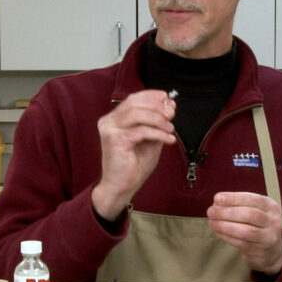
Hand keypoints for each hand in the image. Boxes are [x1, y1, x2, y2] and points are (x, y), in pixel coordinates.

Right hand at [92, 90, 176, 220]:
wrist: (123, 186)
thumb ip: (157, 122)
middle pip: (135, 103)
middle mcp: (109, 121)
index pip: (133, 98)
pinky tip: (168, 139)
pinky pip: (141, 131)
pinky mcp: (115, 140)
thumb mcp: (150, 138)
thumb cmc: (134, 164)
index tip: (168, 100)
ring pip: (137, 114)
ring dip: (158, 119)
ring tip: (170, 129)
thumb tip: (169, 104)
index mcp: (115, 118)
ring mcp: (110, 129)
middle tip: (172, 114)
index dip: (152, 96)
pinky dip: (158, 133)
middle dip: (157, 107)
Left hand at [207, 191, 281, 275]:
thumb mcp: (255, 210)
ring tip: (212, 222)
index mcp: (271, 206)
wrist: (271, 251)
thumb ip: (239, 205)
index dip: (234, 198)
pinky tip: (217, 231)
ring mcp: (268, 237)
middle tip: (211, 211)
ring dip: (225, 226)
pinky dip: (226, 236)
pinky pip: (240, 243)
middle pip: (249, 215)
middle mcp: (273, 221)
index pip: (252, 199)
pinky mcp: (259, 251)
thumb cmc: (257, 225)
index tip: (216, 198)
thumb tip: (217, 203)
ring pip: (245, 231)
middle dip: (227, 212)